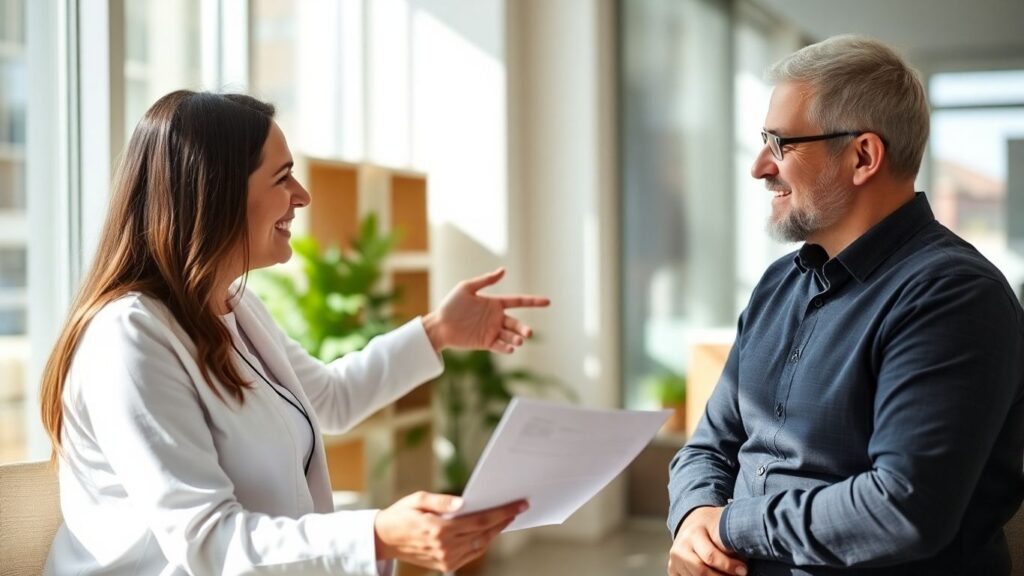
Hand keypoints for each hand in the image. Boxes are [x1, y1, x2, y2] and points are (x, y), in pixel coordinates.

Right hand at [374, 491, 527, 571]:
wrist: (384, 539)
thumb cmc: (401, 515)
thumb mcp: (418, 499)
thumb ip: (442, 500)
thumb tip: (464, 502)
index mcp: (438, 529)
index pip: (479, 521)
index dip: (502, 513)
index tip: (518, 505)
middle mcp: (444, 547)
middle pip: (484, 533)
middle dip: (503, 520)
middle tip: (519, 508)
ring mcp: (446, 559)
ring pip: (481, 545)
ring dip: (496, 532)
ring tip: (506, 517)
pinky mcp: (445, 565)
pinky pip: (472, 553)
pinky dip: (483, 542)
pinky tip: (489, 531)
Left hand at [421, 267, 549, 353]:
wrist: (438, 325)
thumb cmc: (450, 305)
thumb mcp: (466, 288)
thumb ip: (485, 281)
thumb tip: (503, 270)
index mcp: (495, 303)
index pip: (518, 302)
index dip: (533, 302)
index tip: (548, 302)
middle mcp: (496, 318)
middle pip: (516, 323)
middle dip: (524, 328)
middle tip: (529, 333)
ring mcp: (492, 331)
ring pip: (510, 336)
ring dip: (516, 339)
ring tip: (519, 341)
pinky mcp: (485, 343)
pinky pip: (500, 346)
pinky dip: (507, 347)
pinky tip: (511, 348)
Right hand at [668, 506, 747, 575]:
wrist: (691, 521)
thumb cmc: (712, 525)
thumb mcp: (720, 524)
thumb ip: (729, 539)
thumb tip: (746, 557)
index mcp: (693, 533)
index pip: (710, 556)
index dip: (729, 566)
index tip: (744, 571)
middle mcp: (680, 547)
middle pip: (701, 572)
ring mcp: (674, 559)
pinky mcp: (672, 568)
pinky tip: (715, 575)